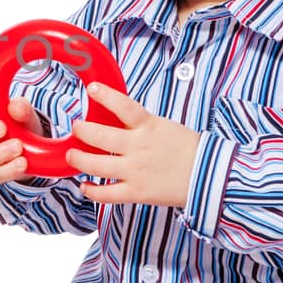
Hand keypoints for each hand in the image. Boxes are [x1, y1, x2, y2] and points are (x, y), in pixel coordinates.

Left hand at [66, 82, 200, 208]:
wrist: (210, 176)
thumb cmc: (191, 150)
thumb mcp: (167, 127)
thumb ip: (142, 125)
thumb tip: (120, 120)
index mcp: (149, 126)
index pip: (123, 106)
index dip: (105, 95)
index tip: (92, 89)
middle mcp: (138, 147)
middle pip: (99, 135)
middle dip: (81, 130)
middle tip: (76, 127)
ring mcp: (135, 170)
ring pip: (96, 165)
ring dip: (78, 159)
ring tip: (72, 155)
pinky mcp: (137, 192)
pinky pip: (107, 194)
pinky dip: (92, 192)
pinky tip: (85, 187)